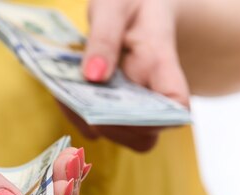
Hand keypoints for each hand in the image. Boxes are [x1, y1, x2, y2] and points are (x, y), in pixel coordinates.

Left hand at [62, 0, 189, 151]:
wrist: (130, 9)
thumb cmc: (130, 3)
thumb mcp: (115, 5)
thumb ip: (105, 36)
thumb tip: (92, 76)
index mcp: (163, 67)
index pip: (177, 108)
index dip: (154, 120)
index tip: (116, 105)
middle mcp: (153, 97)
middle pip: (142, 135)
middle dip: (105, 123)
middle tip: (74, 96)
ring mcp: (133, 109)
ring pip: (116, 136)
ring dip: (85, 121)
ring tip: (64, 92)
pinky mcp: (112, 113)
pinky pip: (93, 128)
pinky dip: (74, 115)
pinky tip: (62, 93)